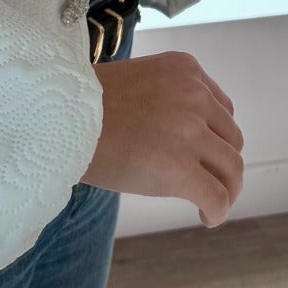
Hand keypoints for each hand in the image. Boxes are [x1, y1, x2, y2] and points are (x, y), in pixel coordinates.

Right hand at [80, 51, 243, 227]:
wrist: (55, 120)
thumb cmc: (80, 105)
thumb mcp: (135, 83)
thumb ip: (165, 100)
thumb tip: (179, 139)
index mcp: (185, 69)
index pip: (221, 108)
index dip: (215, 136)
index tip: (205, 153)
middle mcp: (195, 96)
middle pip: (231, 138)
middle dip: (222, 162)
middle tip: (209, 181)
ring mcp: (190, 132)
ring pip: (231, 168)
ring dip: (227, 189)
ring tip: (212, 204)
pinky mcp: (180, 169)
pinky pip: (216, 196)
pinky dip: (218, 210)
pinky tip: (207, 218)